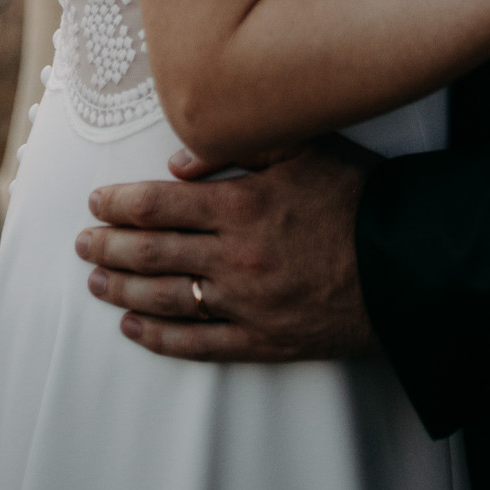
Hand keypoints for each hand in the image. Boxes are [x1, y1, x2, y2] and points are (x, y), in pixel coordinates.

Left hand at [74, 140, 379, 361]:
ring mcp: (246, 302)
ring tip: (96, 284)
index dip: (119, 204)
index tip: (95, 202)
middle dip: (109, 248)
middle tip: (82, 244)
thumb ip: (243, 145)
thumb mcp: (308, 147)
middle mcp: (234, 255)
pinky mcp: (263, 340)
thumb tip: (178, 160)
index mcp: (241, 203)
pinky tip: (134, 330)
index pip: (159, 204)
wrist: (408, 262)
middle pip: (152, 253)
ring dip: (123, 291)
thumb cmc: (360, 196)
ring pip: (166, 300)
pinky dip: (160, 338)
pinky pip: (198, 344)